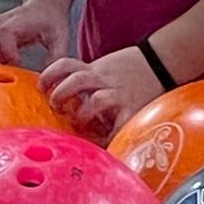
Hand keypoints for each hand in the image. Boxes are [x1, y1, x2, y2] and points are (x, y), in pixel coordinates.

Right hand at [0, 0, 70, 66]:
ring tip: (1, 64)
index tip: (17, 62)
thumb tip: (48, 77)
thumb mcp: (60, 38)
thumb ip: (56, 57)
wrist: (44, 5)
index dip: (7, 49)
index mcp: (22, 20)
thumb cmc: (51, 21)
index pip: (6, 31)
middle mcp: (5, 18)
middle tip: (7, 66)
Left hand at [41, 47, 162, 138]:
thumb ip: (86, 79)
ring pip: (95, 100)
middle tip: (56, 105)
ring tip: (79, 121)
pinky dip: (109, 135)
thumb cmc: (130, 70)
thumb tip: (61, 95)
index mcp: (94, 70)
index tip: (41, 86)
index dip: (50, 74)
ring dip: (83, 114)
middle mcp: (104, 81)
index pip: (66, 66)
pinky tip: (102, 141)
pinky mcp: (132, 109)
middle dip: (61, 93)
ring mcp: (118, 95)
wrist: (161, 61)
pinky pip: (118, 125)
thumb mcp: (104, 69)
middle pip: (75, 81)